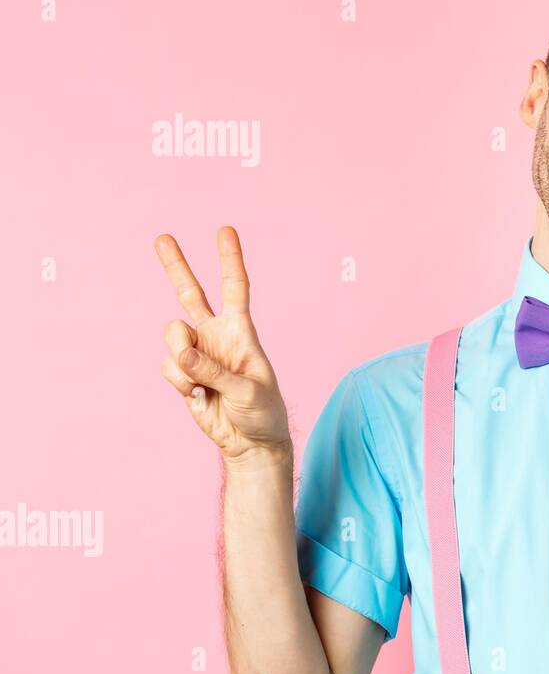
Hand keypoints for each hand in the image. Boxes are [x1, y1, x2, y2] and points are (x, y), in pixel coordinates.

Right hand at [155, 226, 291, 469]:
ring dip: (183, 360)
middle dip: (176, 265)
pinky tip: (198, 396)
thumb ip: (213, 371)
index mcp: (242, 331)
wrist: (250, 441)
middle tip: (162, 237)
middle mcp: (216, 335)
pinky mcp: (182, 374)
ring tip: (204, 384)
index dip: (230, 259)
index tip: (225, 231)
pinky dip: (180, 382)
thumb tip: (180, 352)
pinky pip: (168, 367)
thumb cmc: (261, 412)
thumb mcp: (247, 391)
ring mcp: (197, 353)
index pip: (235, 288)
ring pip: (172, 336)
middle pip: (190, 294)